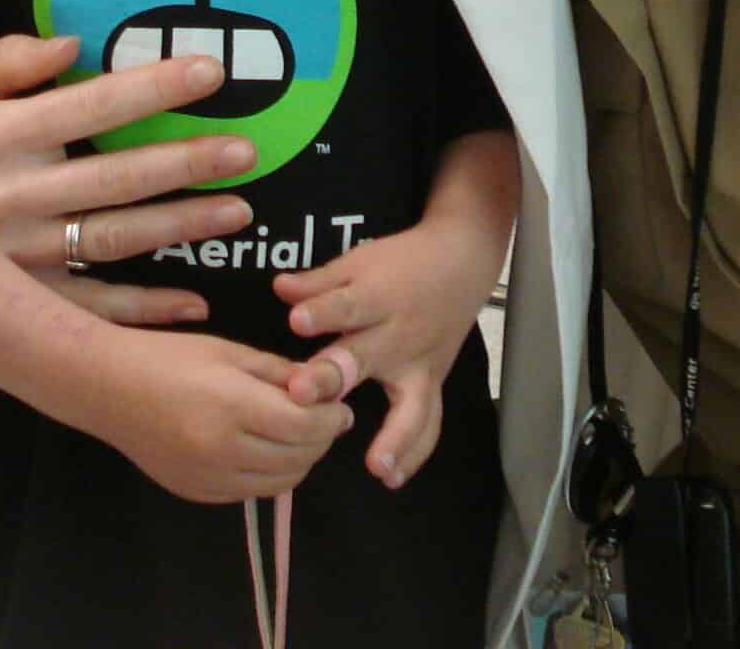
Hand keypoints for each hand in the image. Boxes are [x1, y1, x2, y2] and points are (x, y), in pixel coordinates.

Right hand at [0, 33, 256, 326]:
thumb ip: (8, 61)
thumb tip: (71, 44)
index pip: (90, 108)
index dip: (152, 87)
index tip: (211, 69)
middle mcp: (5, 201)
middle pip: (112, 179)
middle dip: (184, 163)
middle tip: (246, 150)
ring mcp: (14, 256)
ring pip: (112, 240)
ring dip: (179, 227)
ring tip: (240, 211)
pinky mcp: (20, 296)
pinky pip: (90, 307)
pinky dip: (143, 311)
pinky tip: (194, 305)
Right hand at [80, 329, 354, 504]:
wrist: (108, 388)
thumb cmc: (169, 357)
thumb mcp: (231, 352)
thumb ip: (281, 374)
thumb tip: (326, 391)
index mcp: (232, 406)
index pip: (307, 426)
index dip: (333, 417)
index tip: (339, 405)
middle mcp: (221, 450)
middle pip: (300, 457)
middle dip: (322, 438)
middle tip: (325, 417)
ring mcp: (207, 478)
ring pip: (281, 481)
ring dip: (300, 459)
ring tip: (298, 432)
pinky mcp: (197, 493)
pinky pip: (251, 492)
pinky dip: (269, 474)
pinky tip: (264, 448)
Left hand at [271, 212, 500, 489]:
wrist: (461, 260)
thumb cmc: (401, 264)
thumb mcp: (359, 261)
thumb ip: (319, 282)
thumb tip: (279, 288)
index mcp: (377, 297)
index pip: (347, 304)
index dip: (322, 312)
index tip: (297, 321)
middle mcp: (399, 335)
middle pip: (367, 356)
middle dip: (335, 376)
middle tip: (303, 394)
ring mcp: (420, 364)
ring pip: (413, 405)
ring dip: (396, 437)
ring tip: (377, 468)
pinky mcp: (433, 383)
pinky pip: (429, 423)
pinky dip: (414, 451)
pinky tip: (392, 478)